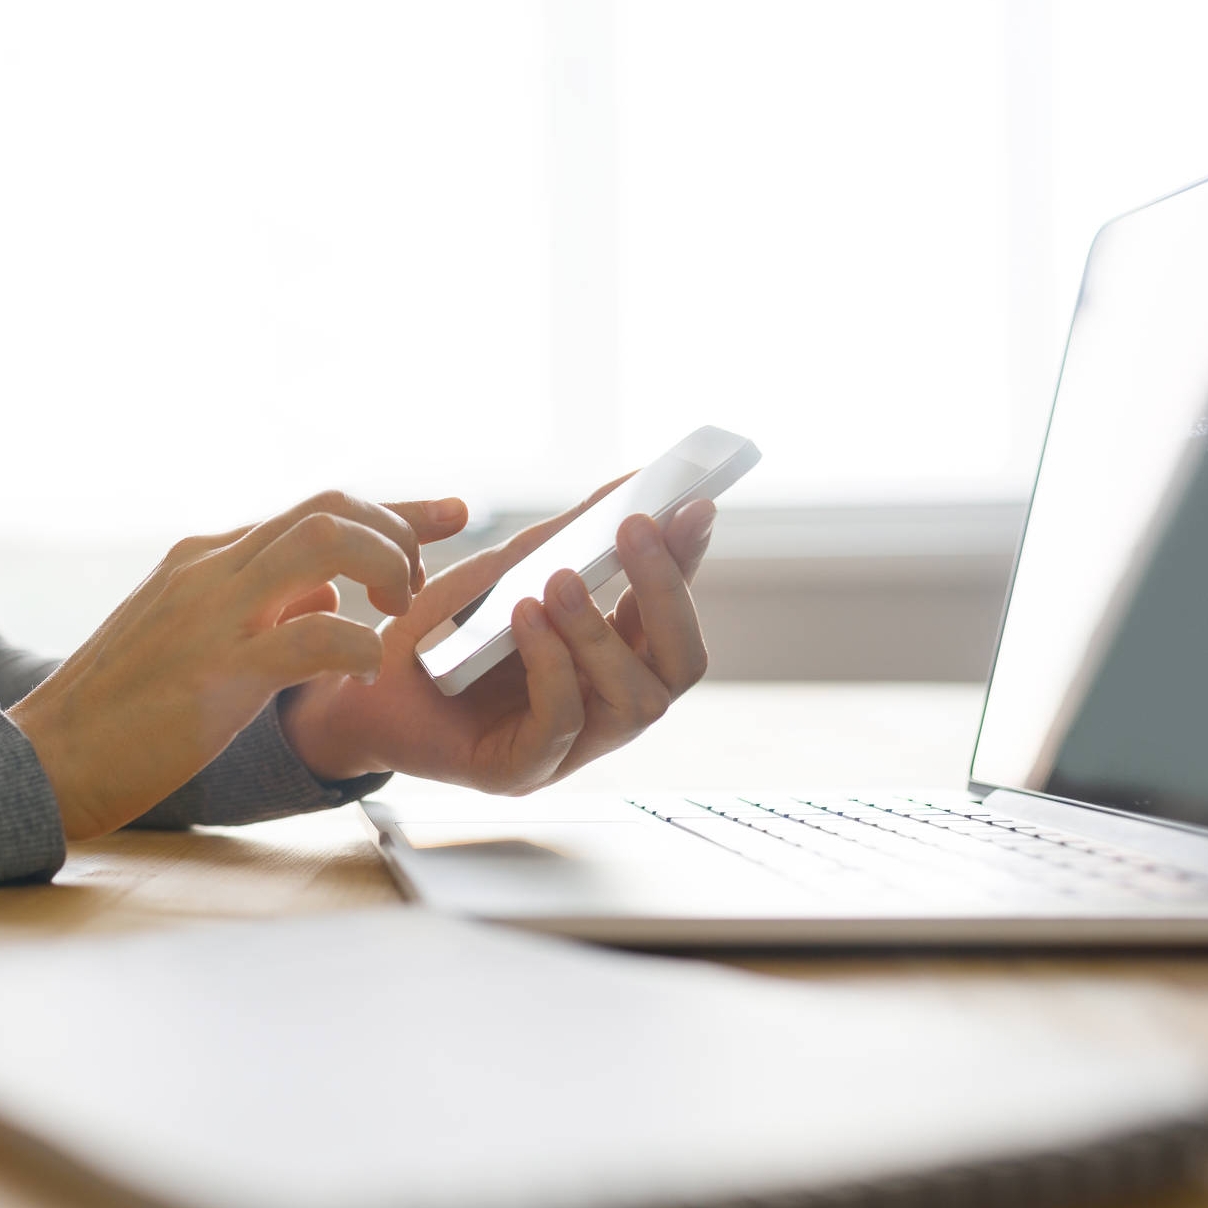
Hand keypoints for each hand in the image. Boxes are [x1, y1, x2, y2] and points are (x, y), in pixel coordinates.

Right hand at [8, 491, 467, 839]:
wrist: (49, 758)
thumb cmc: (131, 705)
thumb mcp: (203, 635)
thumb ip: (269, 606)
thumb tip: (331, 596)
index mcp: (214, 558)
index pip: (321, 509)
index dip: (398, 509)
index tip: (456, 511)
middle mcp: (215, 567)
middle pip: (332, 508)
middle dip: (398, 534)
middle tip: (418, 589)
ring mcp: (213, 612)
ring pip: (325, 543)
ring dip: (386, 569)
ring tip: (397, 614)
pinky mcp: (216, 670)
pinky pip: (312, 634)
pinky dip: (359, 644)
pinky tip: (369, 666)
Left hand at [279, 486, 714, 793]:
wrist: (360, 681)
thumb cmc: (439, 630)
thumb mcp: (507, 571)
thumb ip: (567, 535)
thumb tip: (630, 482)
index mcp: (611, 658)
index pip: (671, 614)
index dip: (686, 564)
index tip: (692, 506)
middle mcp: (604, 705)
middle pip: (681, 666)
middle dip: (666, 594)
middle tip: (636, 529)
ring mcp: (570, 746)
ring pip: (636, 703)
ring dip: (601, 634)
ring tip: (560, 581)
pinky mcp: (521, 772)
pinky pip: (561, 725)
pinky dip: (550, 665)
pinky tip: (524, 617)